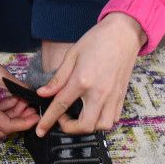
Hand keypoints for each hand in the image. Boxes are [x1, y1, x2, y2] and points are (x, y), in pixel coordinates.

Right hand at [0, 17, 36, 137]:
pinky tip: (13, 98)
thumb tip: (34, 96)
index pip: (7, 126)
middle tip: (32, 109)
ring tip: (24, 100)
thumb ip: (20, 88)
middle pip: (1, 129)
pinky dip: (2, 109)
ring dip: (11, 114)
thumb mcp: (2, 75)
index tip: (37, 117)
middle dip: (18, 120)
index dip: (24, 123)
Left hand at [35, 13, 142, 135]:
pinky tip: (94, 112)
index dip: (48, 120)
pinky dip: (102, 121)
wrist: (124, 33)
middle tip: (62, 119)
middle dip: (70, 128)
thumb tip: (43, 93)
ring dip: (88, 127)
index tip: (40, 130)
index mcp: (82, 80)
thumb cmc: (97, 40)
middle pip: (84, 125)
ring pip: (102, 126)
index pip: (61, 106)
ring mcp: (113, 96)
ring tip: (79, 116)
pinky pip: (113, 119)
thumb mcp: (72, 55)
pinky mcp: (122, 96)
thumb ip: (58, 78)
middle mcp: (99, 92)